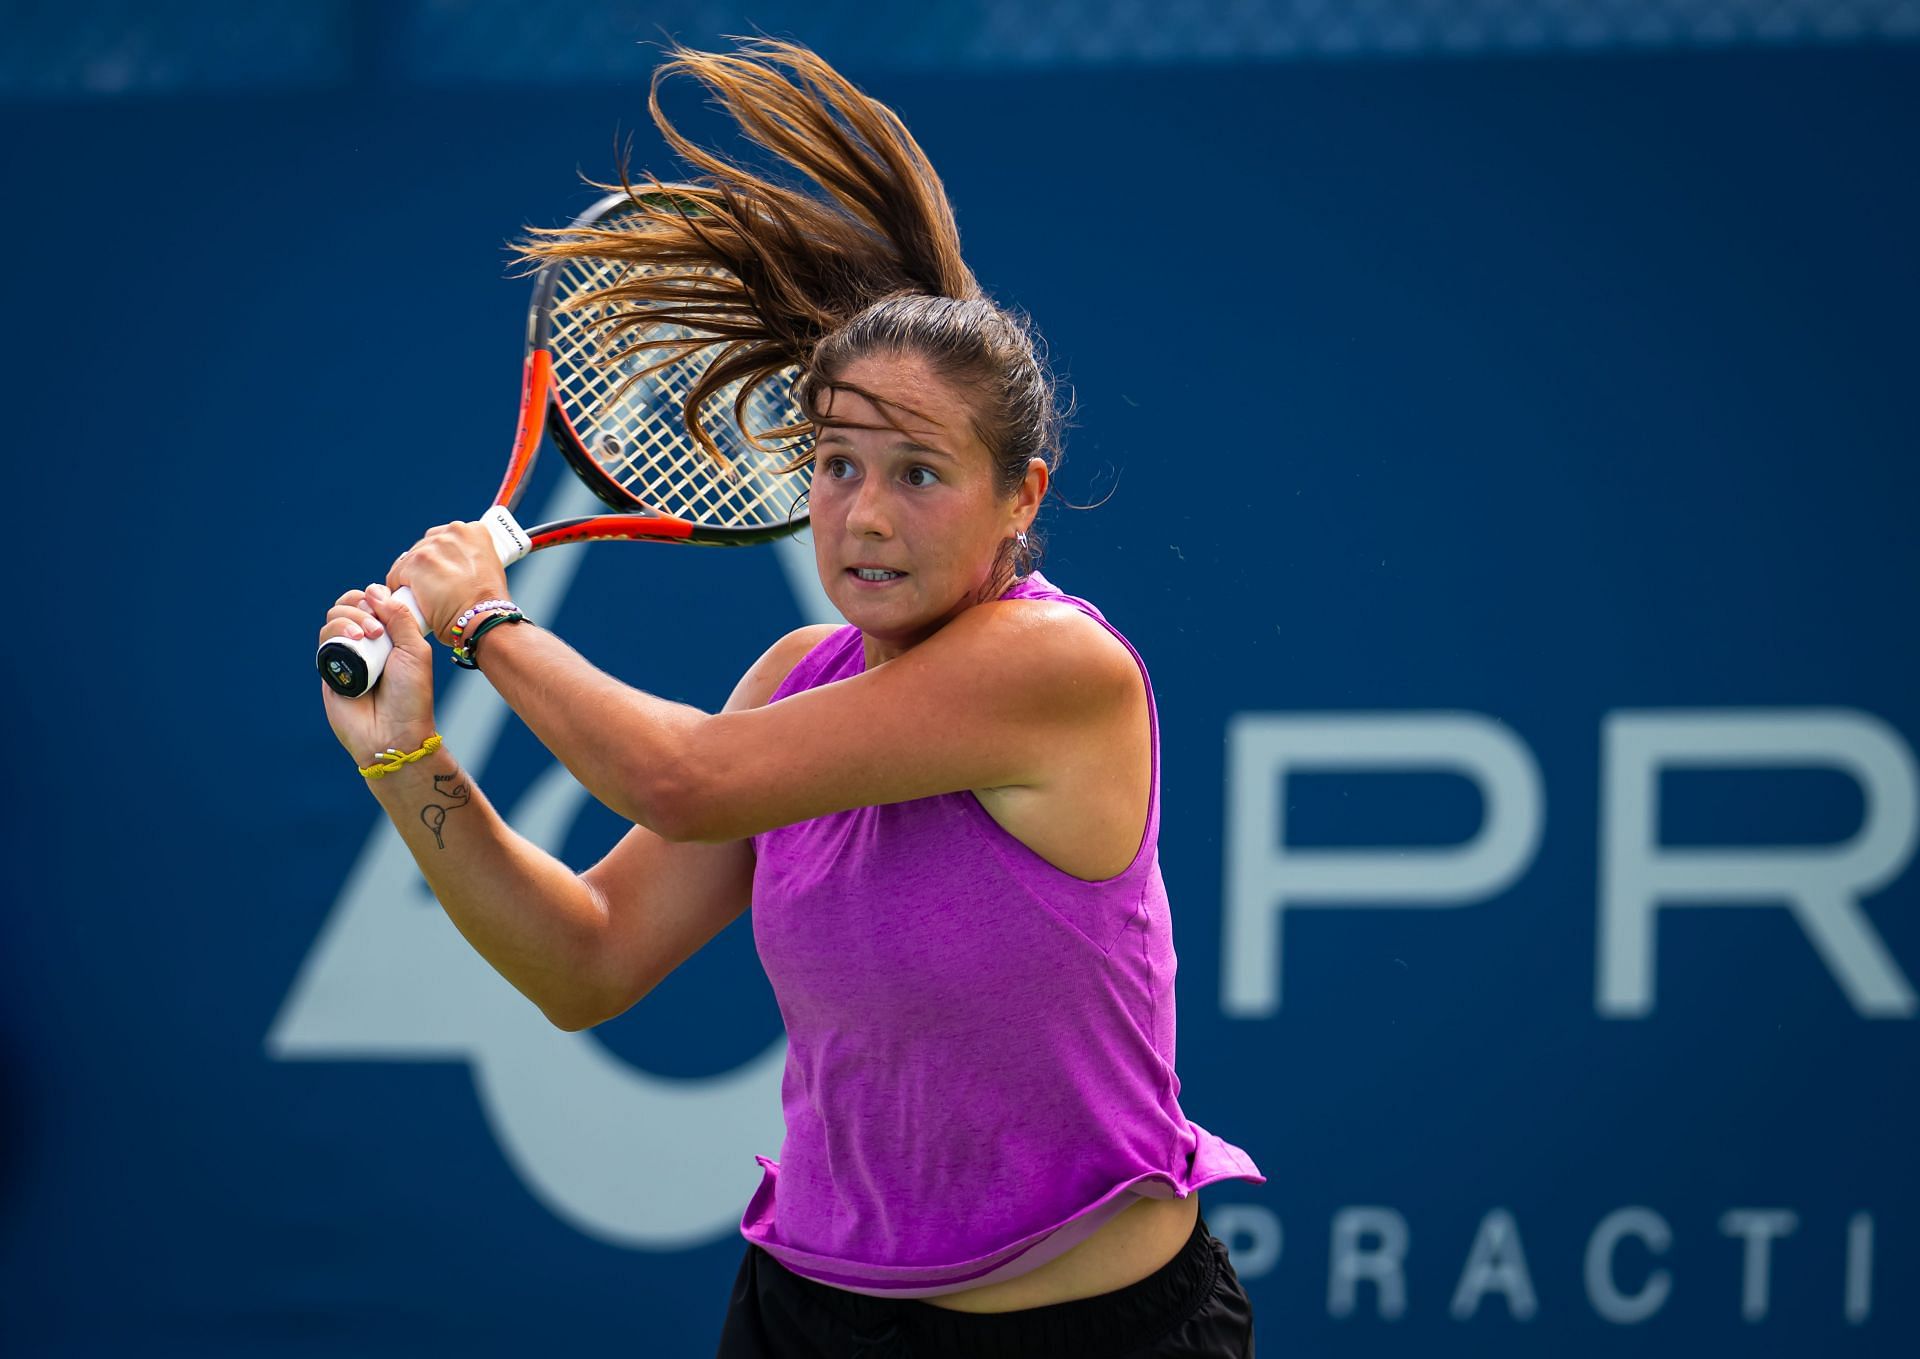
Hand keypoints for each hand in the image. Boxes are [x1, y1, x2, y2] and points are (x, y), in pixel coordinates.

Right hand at [318, 584, 437, 765]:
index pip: (373, 601)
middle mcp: (366, 642)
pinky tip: (352, 640)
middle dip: (360, 606)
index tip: (384, 604)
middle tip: (377, 629)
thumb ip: (399, 617)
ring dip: (349, 618)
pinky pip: (323, 641)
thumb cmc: (411, 697)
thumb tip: (375, 590)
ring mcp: (347, 654)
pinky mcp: (329, 669)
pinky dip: (335, 633)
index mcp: (389, 635)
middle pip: (348, 605)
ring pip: (333, 619)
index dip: (374, 596)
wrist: (393, 733)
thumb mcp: (415, 650)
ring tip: (365, 636)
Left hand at [387, 522, 512, 643]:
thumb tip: (452, 566)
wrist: (484, 619)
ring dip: (411, 577)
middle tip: (433, 588)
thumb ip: (469, 559)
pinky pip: (396, 575)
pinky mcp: (416, 564)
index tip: (442, 573)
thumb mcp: (488, 568)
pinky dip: (399, 588)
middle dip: (425, 567)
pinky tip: (410, 599)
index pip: (444, 538)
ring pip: (408, 561)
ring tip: (421, 596)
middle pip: (425, 546)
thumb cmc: (488, 604)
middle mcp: (453, 533)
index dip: (441, 558)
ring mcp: (433, 547)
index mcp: (473, 531)